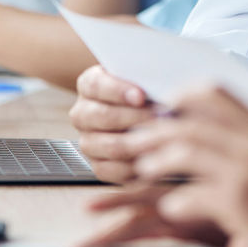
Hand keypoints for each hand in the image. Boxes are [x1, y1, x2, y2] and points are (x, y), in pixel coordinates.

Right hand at [68, 65, 153, 182]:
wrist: (146, 112)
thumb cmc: (146, 89)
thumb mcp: (143, 76)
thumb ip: (145, 77)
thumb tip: (158, 85)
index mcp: (89, 85)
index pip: (97, 85)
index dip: (118, 91)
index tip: (141, 96)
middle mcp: (83, 114)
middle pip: (103, 117)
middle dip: (135, 117)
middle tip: (162, 117)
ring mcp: (88, 141)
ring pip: (110, 145)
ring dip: (140, 143)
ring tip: (163, 138)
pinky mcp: (98, 165)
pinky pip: (112, 170)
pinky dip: (135, 166)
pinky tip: (154, 156)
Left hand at [84, 87, 247, 246]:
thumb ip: (239, 140)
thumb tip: (193, 127)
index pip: (216, 93)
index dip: (183, 96)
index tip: (161, 108)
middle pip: (192, 122)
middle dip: (156, 130)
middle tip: (134, 140)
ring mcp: (247, 170)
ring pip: (186, 151)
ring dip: (158, 159)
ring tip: (143, 168)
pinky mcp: (238, 201)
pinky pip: (191, 193)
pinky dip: (177, 200)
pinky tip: (171, 206)